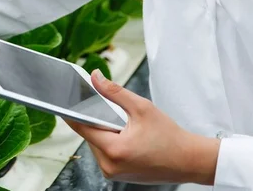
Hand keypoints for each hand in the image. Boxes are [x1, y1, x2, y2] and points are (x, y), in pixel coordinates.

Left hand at [65, 69, 220, 185]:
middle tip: (113, 111)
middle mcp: (109, 165)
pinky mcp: (116, 175)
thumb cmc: (169, 136)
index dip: (71, 110)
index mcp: (114, 150)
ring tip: (124, 126)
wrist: (189, 161)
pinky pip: (105, 153)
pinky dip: (111, 142)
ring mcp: (112, 173)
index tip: (63, 97)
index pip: (81, 126)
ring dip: (104, 131)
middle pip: (89, 134)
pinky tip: (126, 136)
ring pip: (96, 143)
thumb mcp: (141, 107)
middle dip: (97, 119)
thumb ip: (114, 91)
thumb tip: (95, 77)